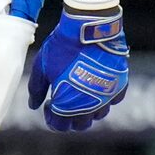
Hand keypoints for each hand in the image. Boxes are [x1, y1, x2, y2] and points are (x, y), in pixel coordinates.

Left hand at [27, 7, 128, 131]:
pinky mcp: (120, 84)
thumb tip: (34, 105)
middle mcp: (90, 106)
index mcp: (67, 105)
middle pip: (81, 125)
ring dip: (89, 109)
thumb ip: (36, 89)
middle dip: (70, 118)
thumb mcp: (41, 68)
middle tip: (64, 102)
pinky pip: (114, 100)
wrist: (88, 28)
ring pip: (99, 114)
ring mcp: (107, 96)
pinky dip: (105, 97)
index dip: (52, 117)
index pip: (59, 126)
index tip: (49, 104)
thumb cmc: (61, 48)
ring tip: (80, 93)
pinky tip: (96, 84)